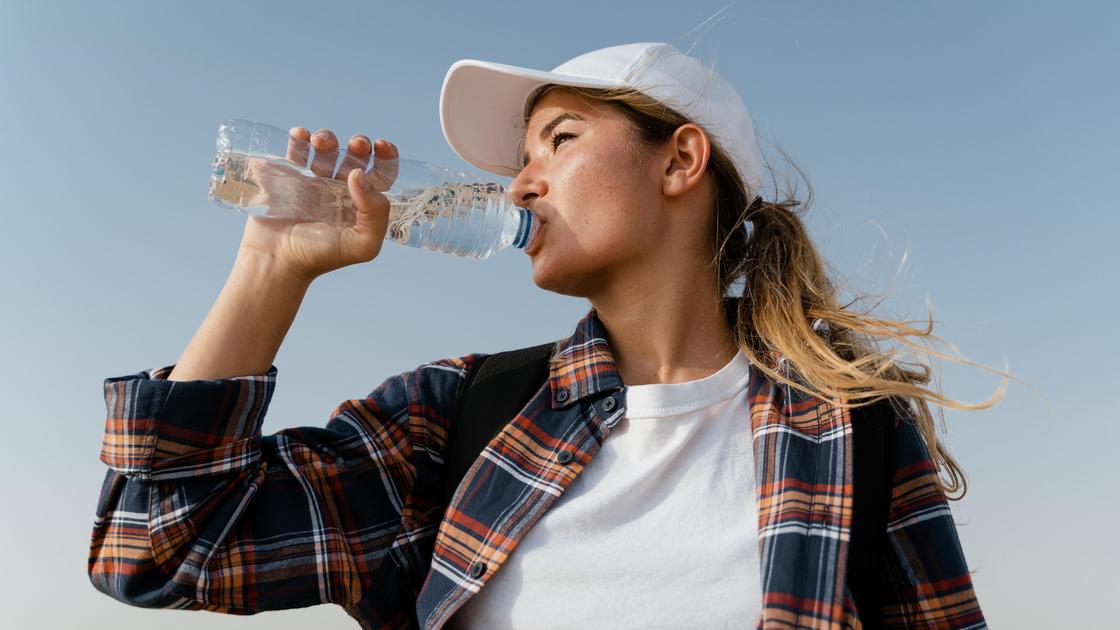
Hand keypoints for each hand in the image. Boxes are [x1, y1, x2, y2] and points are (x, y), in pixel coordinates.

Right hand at [237, 126, 400, 283]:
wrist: (278, 261)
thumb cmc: (322, 257)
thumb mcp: (362, 244)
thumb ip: (375, 213)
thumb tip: (360, 175)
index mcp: (362, 203)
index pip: (381, 174)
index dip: (386, 157)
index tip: (381, 146)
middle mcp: (340, 190)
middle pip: (355, 157)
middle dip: (359, 145)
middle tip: (357, 144)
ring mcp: (314, 181)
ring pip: (327, 149)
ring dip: (328, 138)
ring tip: (320, 141)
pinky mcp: (289, 177)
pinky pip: (296, 150)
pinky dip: (299, 137)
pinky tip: (300, 134)